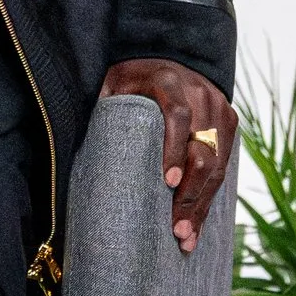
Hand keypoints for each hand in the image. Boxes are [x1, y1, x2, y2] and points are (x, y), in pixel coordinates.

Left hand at [100, 58, 234, 252]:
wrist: (168, 58)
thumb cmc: (131, 79)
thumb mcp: (111, 84)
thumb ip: (102, 105)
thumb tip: (67, 137)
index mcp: (168, 80)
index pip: (178, 114)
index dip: (174, 148)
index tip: (167, 181)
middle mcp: (199, 92)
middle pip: (202, 148)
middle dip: (190, 192)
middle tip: (175, 227)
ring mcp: (218, 108)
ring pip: (217, 163)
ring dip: (202, 203)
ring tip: (185, 236)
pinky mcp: (228, 123)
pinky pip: (225, 166)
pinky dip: (210, 198)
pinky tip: (197, 225)